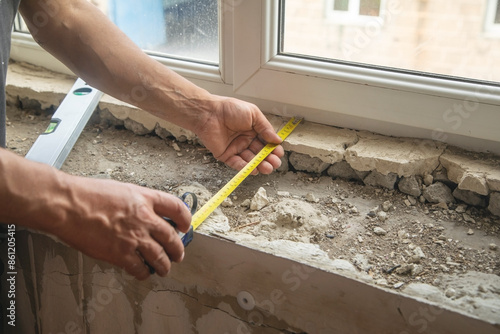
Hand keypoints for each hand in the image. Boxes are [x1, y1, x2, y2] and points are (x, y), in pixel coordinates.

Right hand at [51, 176, 191, 279]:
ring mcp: (134, 237)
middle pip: (171, 237)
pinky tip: (143, 273)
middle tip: (178, 254)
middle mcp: (144, 218)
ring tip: (165, 269)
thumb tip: (144, 213)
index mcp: (145, 198)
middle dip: (178, 249)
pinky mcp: (120, 253)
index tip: (186, 226)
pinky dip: (144, 272)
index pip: (176, 208)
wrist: (68, 205)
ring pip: (160, 256)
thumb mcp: (121, 189)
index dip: (185, 218)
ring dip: (165, 265)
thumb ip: (136, 202)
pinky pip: (139, 268)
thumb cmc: (87, 194)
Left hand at [195, 97, 283, 174]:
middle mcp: (246, 140)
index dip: (273, 149)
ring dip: (259, 165)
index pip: (266, 142)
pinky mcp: (226, 155)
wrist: (209, 113)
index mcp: (253, 130)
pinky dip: (246, 168)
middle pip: (260, 153)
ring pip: (250, 161)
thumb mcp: (253, 114)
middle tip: (274, 163)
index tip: (279, 153)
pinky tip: (254, 169)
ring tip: (267, 168)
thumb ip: (265, 127)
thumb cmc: (230, 109)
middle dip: (269, 159)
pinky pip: (237, 164)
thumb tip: (277, 139)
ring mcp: (236, 148)